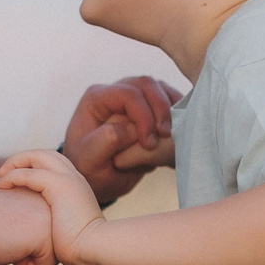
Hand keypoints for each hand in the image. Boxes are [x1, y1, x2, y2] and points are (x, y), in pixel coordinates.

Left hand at [0, 150, 105, 264]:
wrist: (95, 249)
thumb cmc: (81, 249)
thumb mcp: (68, 230)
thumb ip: (55, 226)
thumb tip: (39, 238)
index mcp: (76, 186)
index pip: (53, 163)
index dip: (32, 167)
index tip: (15, 180)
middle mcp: (73, 177)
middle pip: (44, 154)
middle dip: (21, 159)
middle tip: (4, 173)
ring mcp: (68, 179)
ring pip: (36, 156)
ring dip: (15, 162)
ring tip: (0, 176)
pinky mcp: (59, 185)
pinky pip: (29, 173)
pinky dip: (13, 176)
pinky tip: (1, 185)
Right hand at [0, 181, 55, 264]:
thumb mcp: (1, 205)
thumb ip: (21, 210)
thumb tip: (28, 226)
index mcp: (37, 189)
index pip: (42, 227)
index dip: (18, 234)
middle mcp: (48, 200)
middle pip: (49, 240)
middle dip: (26, 245)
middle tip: (1, 231)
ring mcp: (51, 216)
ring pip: (51, 254)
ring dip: (26, 255)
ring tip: (5, 238)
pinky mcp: (47, 236)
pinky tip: (8, 249)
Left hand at [62, 76, 180, 204]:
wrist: (97, 179)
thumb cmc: (88, 168)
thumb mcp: (89, 160)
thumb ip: (106, 141)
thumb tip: (131, 128)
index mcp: (97, 100)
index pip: (127, 94)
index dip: (143, 115)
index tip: (149, 143)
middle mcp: (115, 94)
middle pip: (146, 85)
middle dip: (160, 109)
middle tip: (164, 136)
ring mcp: (134, 100)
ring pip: (160, 90)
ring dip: (170, 111)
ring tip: (169, 136)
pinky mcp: (149, 109)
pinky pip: (169, 101)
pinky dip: (177, 115)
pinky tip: (174, 134)